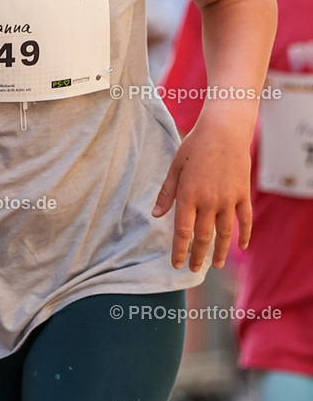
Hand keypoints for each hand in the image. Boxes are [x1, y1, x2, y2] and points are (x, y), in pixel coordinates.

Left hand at [152, 115, 252, 271]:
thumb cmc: (195, 146)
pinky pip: (244, 220)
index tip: (176, 264)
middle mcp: (209, 201)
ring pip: (224, 233)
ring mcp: (228, 199)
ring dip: (220, 252)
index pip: (183, 231)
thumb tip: (156, 215)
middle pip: (203, 237)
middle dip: (197, 256)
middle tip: (193, 269)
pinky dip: (244, 235)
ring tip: (215, 265)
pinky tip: (241, 247)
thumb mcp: (175, 166)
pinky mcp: (242, 194)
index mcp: (188, 195)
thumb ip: (167, 192)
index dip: (179, 250)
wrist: (224, 131)